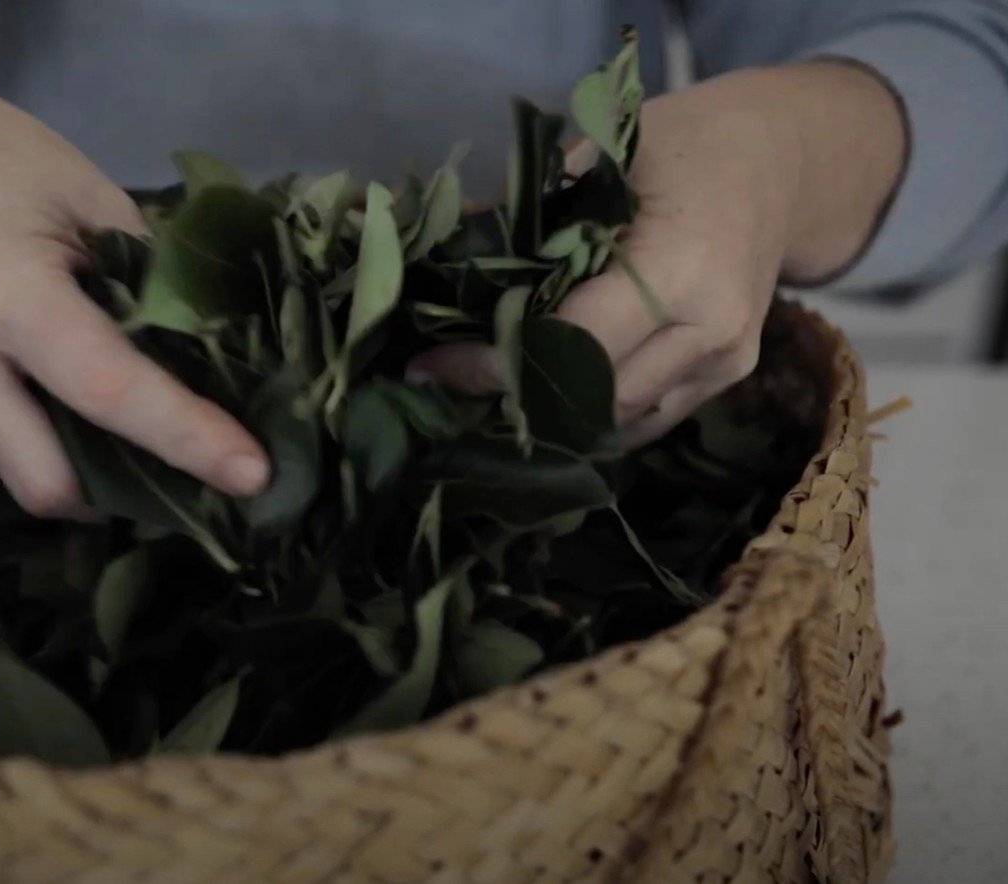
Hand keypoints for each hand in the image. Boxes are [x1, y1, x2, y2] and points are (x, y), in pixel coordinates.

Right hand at [0, 85, 270, 513]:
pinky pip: (8, 446)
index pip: (106, 388)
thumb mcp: (91, 194)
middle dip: (129, 496)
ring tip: (157, 440)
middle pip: (48, 481)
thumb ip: (150, 276)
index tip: (252, 475)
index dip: (185, 437)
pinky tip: (92, 403)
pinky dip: (62, 442)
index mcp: (2, 290)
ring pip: (27, 475)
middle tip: (203, 478)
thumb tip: (219, 352)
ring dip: (97, 477)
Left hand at [410, 63, 904, 446]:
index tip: (430, 368)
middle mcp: (709, 330)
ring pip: (618, 418)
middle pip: (592, 396)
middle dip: (515, 393)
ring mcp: (725, 363)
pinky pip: (646, 416)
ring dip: (551, 412)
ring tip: (488, 391)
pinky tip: (544, 394)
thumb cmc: (688, 145)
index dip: (495, 363)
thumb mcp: (608, 152)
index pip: (570, 342)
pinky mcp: (727, 377)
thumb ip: (532, 211)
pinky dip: (592, 411)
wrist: (784, 163)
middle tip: (448, 382)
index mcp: (679, 268)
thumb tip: (449, 256)